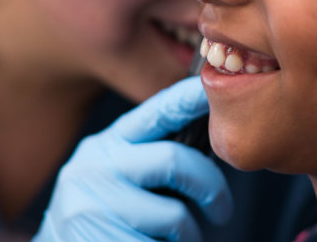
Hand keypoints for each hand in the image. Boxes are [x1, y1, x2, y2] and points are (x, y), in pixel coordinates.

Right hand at [32, 76, 231, 241]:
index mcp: (108, 144)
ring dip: (190, 233)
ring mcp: (94, 206)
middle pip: (173, 161)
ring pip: (174, 214)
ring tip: (181, 238)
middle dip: (212, 187)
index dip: (187, 99)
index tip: (212, 90)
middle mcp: (95, 167)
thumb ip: (152, 153)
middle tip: (222, 211)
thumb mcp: (118, 172)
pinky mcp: (103, 239)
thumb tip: (209, 138)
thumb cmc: (105, 213)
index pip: (156, 113)